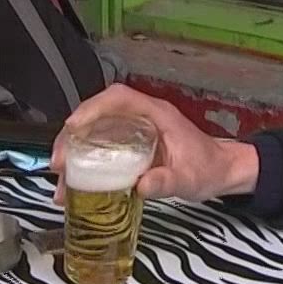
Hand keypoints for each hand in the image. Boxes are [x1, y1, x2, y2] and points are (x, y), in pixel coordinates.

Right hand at [50, 84, 258, 203]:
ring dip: (75, 151)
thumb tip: (142, 185)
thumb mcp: (191, 179)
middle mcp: (142, 118)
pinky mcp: (131, 147)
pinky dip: (86, 162)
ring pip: (96, 132)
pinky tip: (76, 183)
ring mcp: (135, 131)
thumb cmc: (210, 168)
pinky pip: (102, 147)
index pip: (117, 98)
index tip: (73, 128)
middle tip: (59, 161)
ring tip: (60, 177)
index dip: (91, 109)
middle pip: (98, 115)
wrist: (223, 172)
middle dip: (72, 135)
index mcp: (155, 115)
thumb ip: (168, 181)